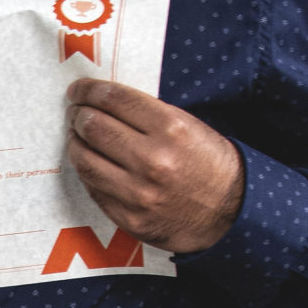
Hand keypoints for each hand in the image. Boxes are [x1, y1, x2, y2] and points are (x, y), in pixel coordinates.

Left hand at [66, 79, 244, 254]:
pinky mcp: (129, 218)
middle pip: (93, 127)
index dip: (89, 90)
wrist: (232, 211)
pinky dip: (87, 171)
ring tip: (78, 136)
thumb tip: (102, 101)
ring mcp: (138, 194)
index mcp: (170, 129)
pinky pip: (93, 188)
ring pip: (85, 160)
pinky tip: (90, 162)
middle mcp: (152, 161)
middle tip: (77, 112)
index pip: (114, 99)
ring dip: (75, 143)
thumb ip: (147, 114)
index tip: (78, 89)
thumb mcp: (189, 126)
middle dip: (79, 115)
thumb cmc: (209, 163)